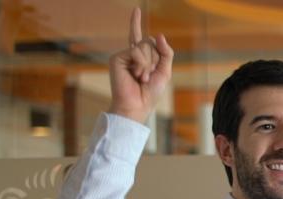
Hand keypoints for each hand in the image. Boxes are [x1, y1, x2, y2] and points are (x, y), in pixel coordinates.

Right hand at [107, 8, 172, 122]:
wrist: (137, 105)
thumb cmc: (150, 92)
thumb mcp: (165, 71)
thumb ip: (166, 53)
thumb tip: (158, 34)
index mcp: (141, 58)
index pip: (139, 37)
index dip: (135, 23)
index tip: (135, 10)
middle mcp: (131, 55)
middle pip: (149, 43)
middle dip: (154, 60)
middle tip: (147, 77)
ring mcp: (123, 56)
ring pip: (144, 46)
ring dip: (148, 64)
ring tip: (142, 78)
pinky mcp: (116, 58)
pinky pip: (136, 51)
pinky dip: (141, 63)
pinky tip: (136, 75)